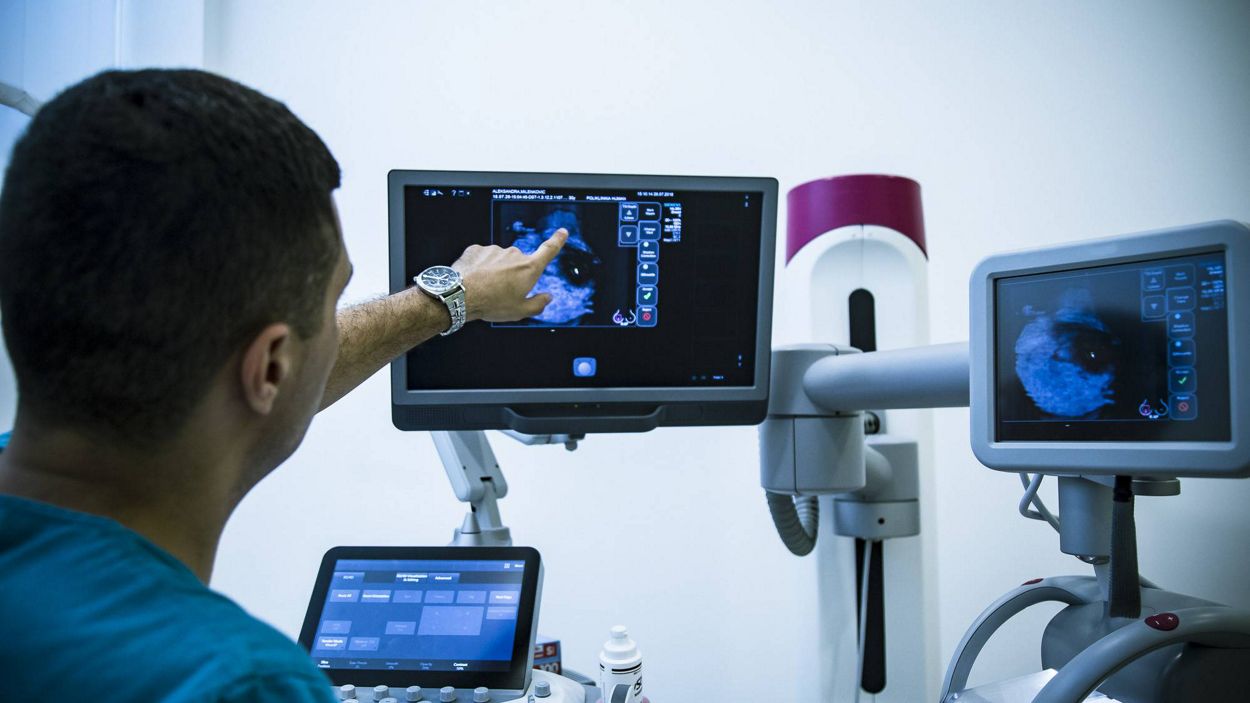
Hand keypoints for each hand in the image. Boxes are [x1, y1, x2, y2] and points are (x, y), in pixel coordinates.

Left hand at [451, 228, 568, 321]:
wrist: (461, 295)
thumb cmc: (492, 304)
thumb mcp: (519, 311)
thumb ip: (538, 304)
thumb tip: (548, 297)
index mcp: (528, 268)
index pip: (548, 250)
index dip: (557, 241)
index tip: (562, 232)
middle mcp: (514, 254)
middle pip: (518, 263)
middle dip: (512, 274)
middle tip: (501, 292)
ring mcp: (495, 250)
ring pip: (499, 260)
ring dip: (495, 271)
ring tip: (485, 288)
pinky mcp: (477, 249)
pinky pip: (483, 258)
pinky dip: (480, 267)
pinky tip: (474, 279)